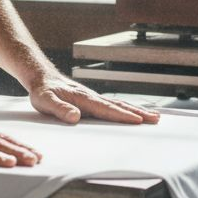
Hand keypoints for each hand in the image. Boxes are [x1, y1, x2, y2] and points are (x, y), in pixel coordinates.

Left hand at [26, 73, 161, 125]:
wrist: (41, 76)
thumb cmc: (42, 90)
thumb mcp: (45, 100)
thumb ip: (59, 108)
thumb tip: (75, 117)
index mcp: (84, 99)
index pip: (107, 109)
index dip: (122, 116)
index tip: (138, 121)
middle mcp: (92, 97)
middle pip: (119, 106)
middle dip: (138, 112)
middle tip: (156, 119)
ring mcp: (94, 98)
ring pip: (119, 105)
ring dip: (137, 110)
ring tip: (154, 116)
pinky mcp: (92, 100)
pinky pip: (113, 105)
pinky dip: (127, 109)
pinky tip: (134, 113)